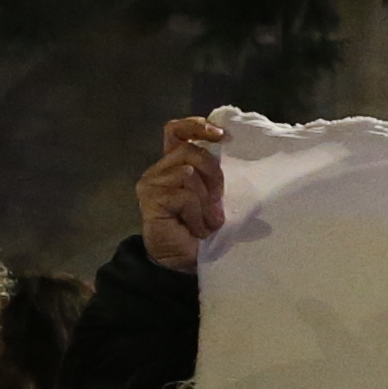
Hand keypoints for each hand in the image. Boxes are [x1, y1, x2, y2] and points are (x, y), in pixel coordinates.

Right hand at [134, 115, 229, 270]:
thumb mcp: (213, 197)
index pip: (176, 131)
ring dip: (206, 202)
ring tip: (207, 222)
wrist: (181, 262)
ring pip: (187, 173)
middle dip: (213, 173)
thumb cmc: (201, 229)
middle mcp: (159, 170)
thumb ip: (214, 176)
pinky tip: (196, 231)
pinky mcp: (151, 200)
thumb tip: (236, 152)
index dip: (196, 126)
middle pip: (189, 150)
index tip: (221, 135)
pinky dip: (198, 216)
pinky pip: (185, 197)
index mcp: (174, 164)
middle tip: (219, 200)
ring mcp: (151, 184)